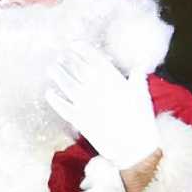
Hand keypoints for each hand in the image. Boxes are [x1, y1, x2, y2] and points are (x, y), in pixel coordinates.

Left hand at [44, 43, 159, 171]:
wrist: (133, 147)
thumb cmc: (141, 120)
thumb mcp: (142, 94)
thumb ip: (137, 78)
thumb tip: (138, 66)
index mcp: (112, 79)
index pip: (93, 59)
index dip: (82, 50)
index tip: (74, 45)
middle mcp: (95, 87)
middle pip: (78, 68)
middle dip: (69, 60)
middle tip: (62, 56)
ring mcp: (84, 103)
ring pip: (67, 84)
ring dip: (58, 74)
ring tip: (52, 68)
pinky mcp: (78, 119)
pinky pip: (62, 106)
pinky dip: (54, 99)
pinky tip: (49, 93)